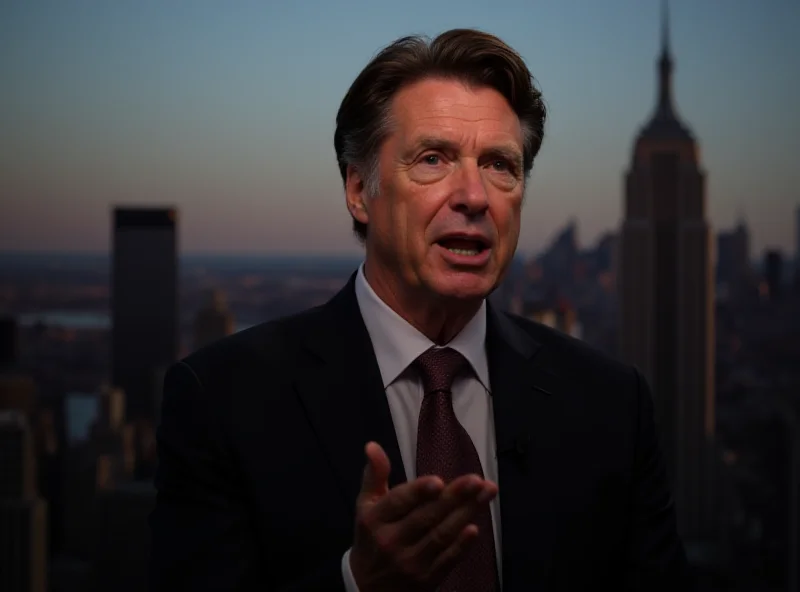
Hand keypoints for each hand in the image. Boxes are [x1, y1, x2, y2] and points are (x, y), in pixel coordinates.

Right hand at [349, 442, 496, 590]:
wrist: (368, 588)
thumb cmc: (371, 537)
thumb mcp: (366, 505)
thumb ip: (374, 474)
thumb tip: (372, 446)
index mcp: (375, 519)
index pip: (398, 502)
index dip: (418, 491)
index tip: (439, 480)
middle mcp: (391, 541)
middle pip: (426, 516)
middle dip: (454, 497)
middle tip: (476, 480)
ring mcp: (410, 562)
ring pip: (441, 535)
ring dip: (465, 513)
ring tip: (485, 493)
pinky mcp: (427, 578)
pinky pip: (447, 560)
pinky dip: (461, 546)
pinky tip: (474, 529)